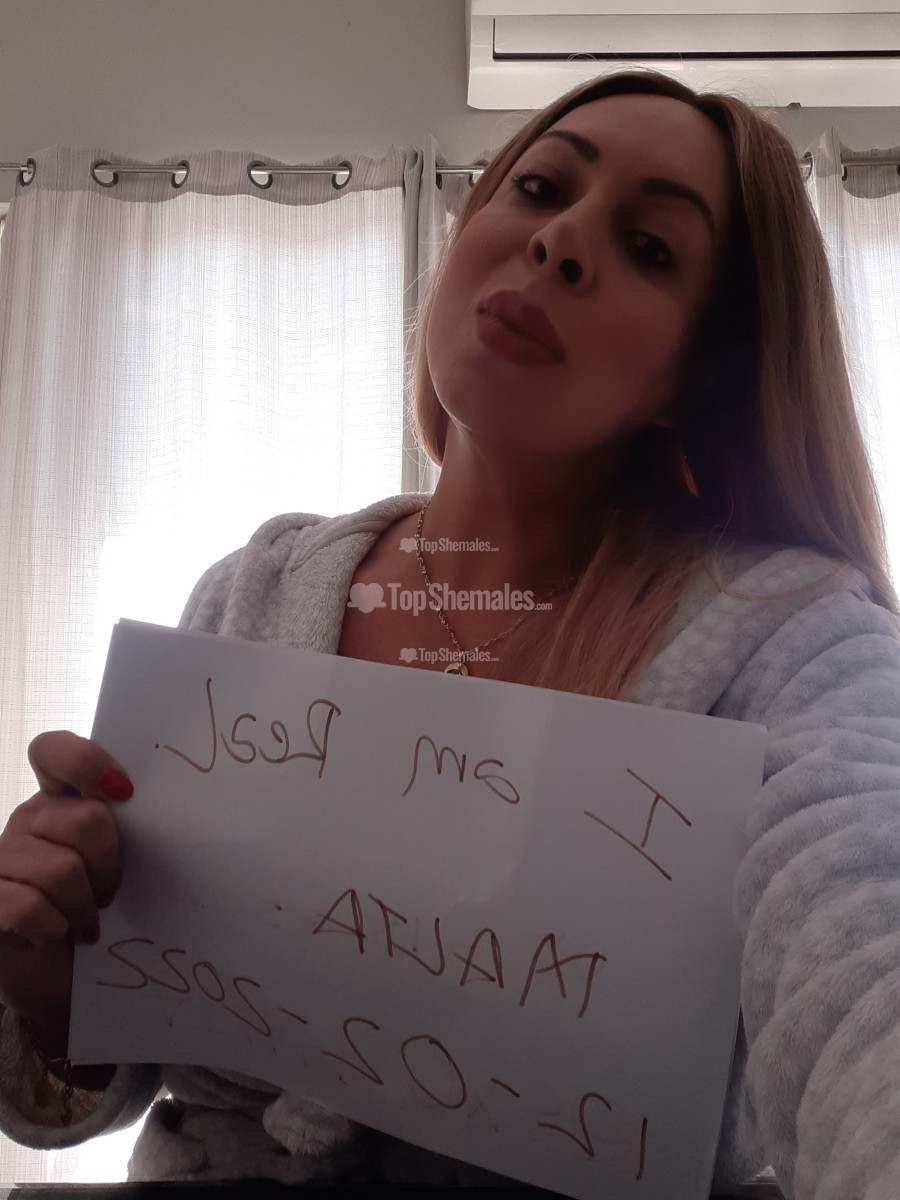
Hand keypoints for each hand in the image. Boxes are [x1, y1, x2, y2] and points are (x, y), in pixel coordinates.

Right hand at [0, 731, 131, 1053]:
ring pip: (61, 869)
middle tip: (111, 893)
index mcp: (61, 799)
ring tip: (86, 921)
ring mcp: (1, 858)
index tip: (124, 793)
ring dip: (84, 906)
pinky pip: (28, 906)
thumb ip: (132, 828)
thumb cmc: (104, 914)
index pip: (54, 750)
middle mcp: (28, 820)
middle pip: (84, 818)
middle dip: (109, 864)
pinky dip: (55, 927)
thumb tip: (173, 811)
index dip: (87, 762)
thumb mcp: (122, 864)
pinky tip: (57, 936)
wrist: (69, 981)